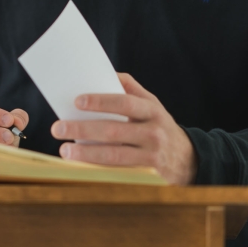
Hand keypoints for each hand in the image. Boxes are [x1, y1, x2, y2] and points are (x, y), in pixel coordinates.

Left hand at [51, 73, 196, 184]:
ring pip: (115, 154)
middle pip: (114, 130)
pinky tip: (82, 166)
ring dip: (86, 153)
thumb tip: (104, 72)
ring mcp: (152, 154)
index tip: (77, 101)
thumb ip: (131, 88)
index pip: (124, 102)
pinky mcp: (149, 174)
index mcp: (151, 109)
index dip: (101, 101)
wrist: (189, 159)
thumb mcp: (152, 105)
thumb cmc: (160, 126)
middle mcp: (153, 130)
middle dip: (83, 129)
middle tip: (58, 128)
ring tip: (65, 150)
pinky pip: (120, 171)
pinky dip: (99, 169)